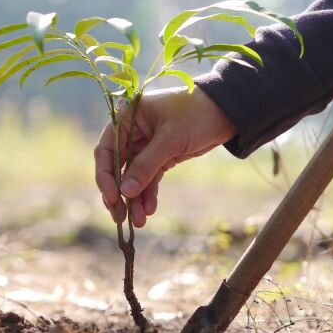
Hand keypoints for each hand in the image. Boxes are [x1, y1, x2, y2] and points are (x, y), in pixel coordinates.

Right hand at [94, 85, 235, 226]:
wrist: (226, 112)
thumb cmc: (196, 114)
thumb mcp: (170, 139)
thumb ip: (146, 165)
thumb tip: (125, 192)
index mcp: (128, 118)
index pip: (106, 149)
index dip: (106, 175)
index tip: (113, 197)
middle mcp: (133, 132)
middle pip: (117, 167)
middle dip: (119, 193)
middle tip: (119, 217)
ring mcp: (146, 146)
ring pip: (134, 177)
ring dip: (135, 199)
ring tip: (139, 221)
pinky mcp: (161, 157)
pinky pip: (150, 179)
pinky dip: (149, 194)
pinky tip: (150, 210)